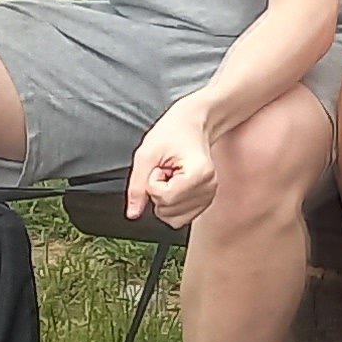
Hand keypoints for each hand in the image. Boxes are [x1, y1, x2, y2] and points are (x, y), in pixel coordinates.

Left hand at [127, 99, 223, 227]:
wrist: (193, 122)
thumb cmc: (173, 132)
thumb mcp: (146, 154)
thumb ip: (137, 186)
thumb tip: (133, 212)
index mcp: (199, 174)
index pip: (164, 197)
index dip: (152, 181)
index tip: (160, 165)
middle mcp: (209, 188)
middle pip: (168, 210)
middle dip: (158, 191)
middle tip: (165, 169)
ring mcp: (209, 196)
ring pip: (174, 219)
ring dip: (164, 199)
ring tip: (170, 176)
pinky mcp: (205, 201)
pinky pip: (180, 217)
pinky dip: (172, 204)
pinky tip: (176, 184)